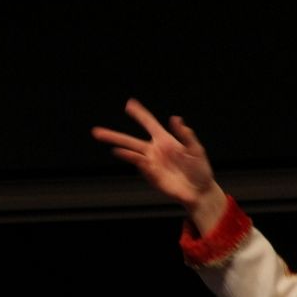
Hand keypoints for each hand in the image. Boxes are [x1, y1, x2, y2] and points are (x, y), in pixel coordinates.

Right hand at [91, 98, 226, 232]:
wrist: (201, 192)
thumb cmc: (201, 170)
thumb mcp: (197, 150)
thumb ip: (186, 136)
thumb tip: (176, 119)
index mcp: (166, 141)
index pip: (149, 124)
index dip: (140, 114)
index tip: (129, 104)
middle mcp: (155, 151)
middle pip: (130, 141)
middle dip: (114, 136)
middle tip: (96, 131)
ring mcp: (152, 164)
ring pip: (132, 155)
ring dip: (122, 150)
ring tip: (114, 148)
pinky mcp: (153, 177)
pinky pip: (144, 168)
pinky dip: (140, 163)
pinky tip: (138, 160)